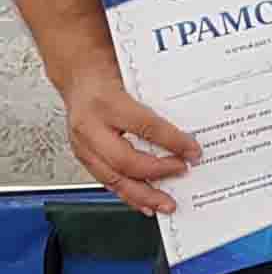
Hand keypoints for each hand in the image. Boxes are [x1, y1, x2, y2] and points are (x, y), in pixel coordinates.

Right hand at [63, 65, 201, 215]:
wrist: (78, 75)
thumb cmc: (106, 70)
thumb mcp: (132, 74)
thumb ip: (155, 94)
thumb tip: (189, 114)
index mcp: (107, 101)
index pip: (145, 126)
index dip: (172, 141)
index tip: (192, 149)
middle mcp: (91, 126)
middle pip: (126, 160)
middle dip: (158, 171)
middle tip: (182, 171)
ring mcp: (83, 145)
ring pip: (114, 179)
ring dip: (143, 194)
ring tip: (165, 203)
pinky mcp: (83, 157)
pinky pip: (106, 182)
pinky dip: (127, 194)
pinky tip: (144, 202)